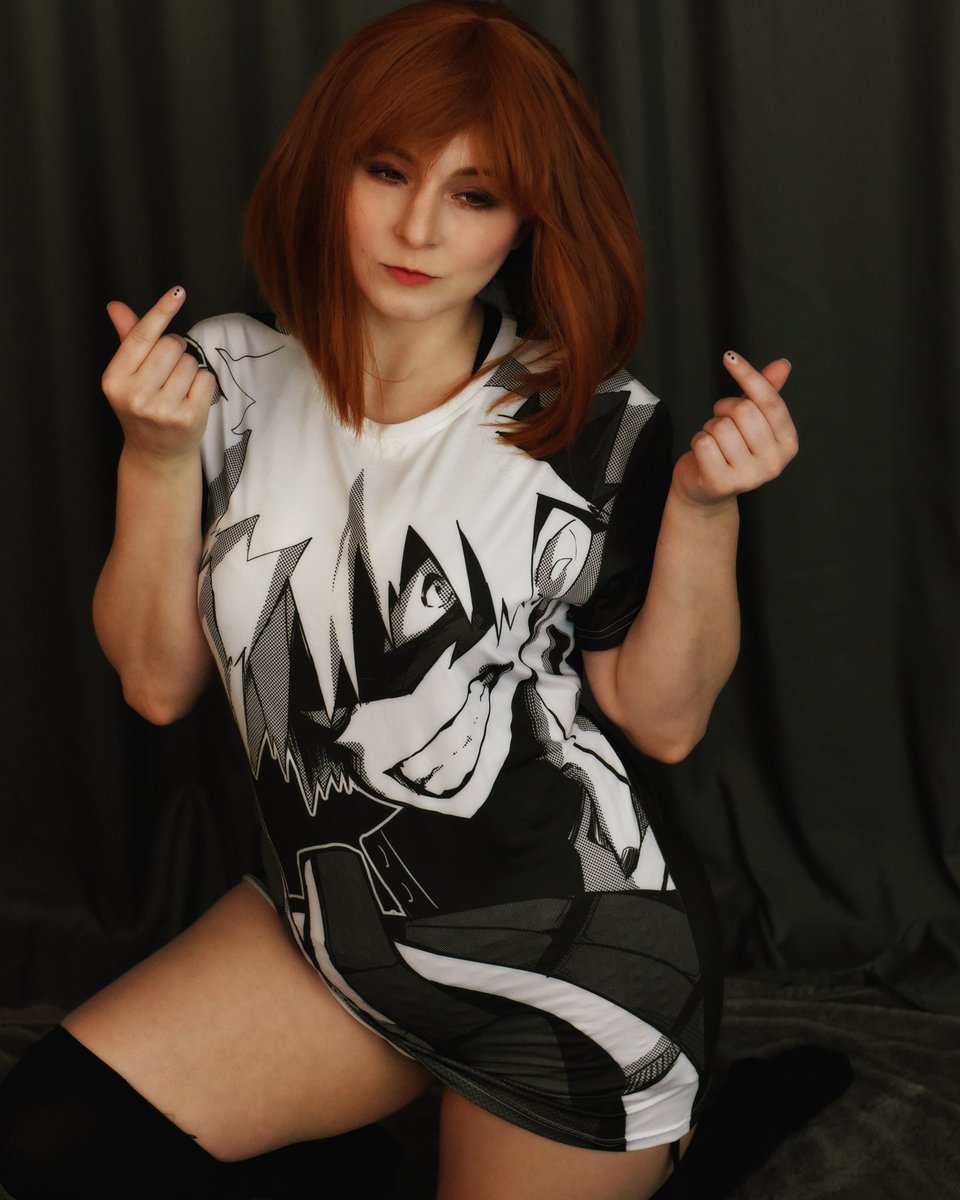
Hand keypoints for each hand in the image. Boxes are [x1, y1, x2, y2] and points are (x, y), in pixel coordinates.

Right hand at [101, 286, 214, 461]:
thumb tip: (116, 306)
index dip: (162, 310)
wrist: (156, 453)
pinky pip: (206, 379)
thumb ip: (127, 339)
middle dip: (175, 351)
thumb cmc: (144, 407)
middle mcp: (135, 395)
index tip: (178, 291)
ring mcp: (162, 410)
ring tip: (177, 390)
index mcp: (115, 380)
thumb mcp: (128, 376)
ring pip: (190, 361)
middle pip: (171, 345)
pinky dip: (203, 384)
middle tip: (167, 373)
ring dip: (189, 369)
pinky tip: (190, 399)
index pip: (142, 336)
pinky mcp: (187, 419)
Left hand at [671, 352, 797, 506]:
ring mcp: (750, 476)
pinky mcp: (722, 483)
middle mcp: (774, 463)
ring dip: (710, 427)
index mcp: (788, 443)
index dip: (748, 375)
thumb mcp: (751, 421)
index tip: (730, 357)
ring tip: (715, 442)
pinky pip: (704, 443)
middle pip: (744, 411)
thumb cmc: (729, 452)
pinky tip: (705, 455)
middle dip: (725, 408)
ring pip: (721, 427)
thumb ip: (765, 393)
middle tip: (722, 420)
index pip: (770, 401)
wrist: (706, 491)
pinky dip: (698, 441)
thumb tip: (782, 365)